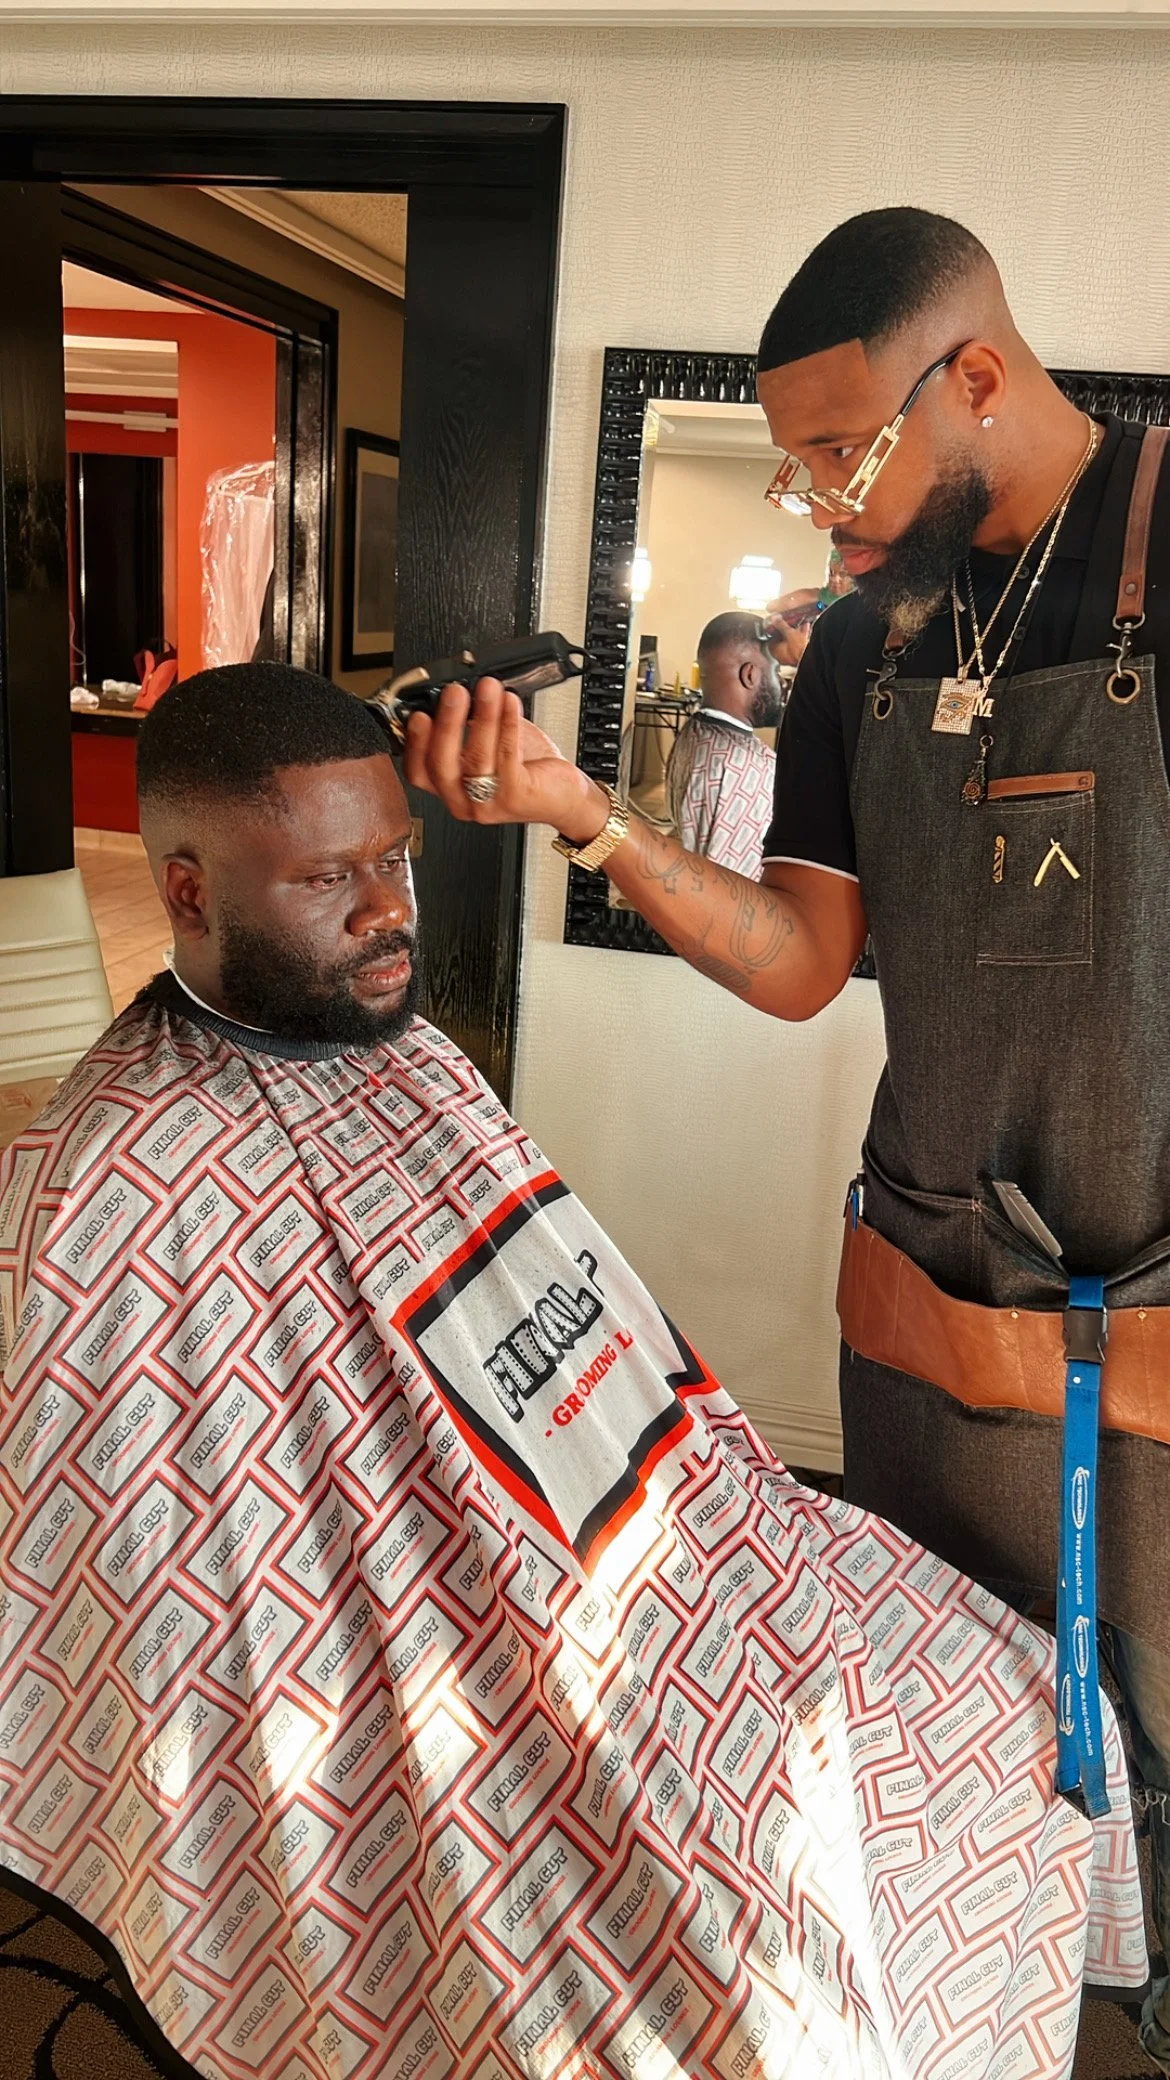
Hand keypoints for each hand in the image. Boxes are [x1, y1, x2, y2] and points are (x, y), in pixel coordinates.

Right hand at [402, 677, 610, 843]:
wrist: (564, 795)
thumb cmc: (526, 770)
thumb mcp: (487, 745)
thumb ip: (468, 726)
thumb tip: (458, 692)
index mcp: (450, 788)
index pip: (418, 772)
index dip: (414, 744)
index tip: (420, 714)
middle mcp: (463, 801)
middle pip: (441, 765)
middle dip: (446, 724)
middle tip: (455, 693)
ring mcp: (488, 803)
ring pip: (476, 757)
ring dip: (483, 717)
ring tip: (489, 689)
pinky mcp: (515, 797)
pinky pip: (506, 756)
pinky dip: (507, 724)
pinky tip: (509, 703)